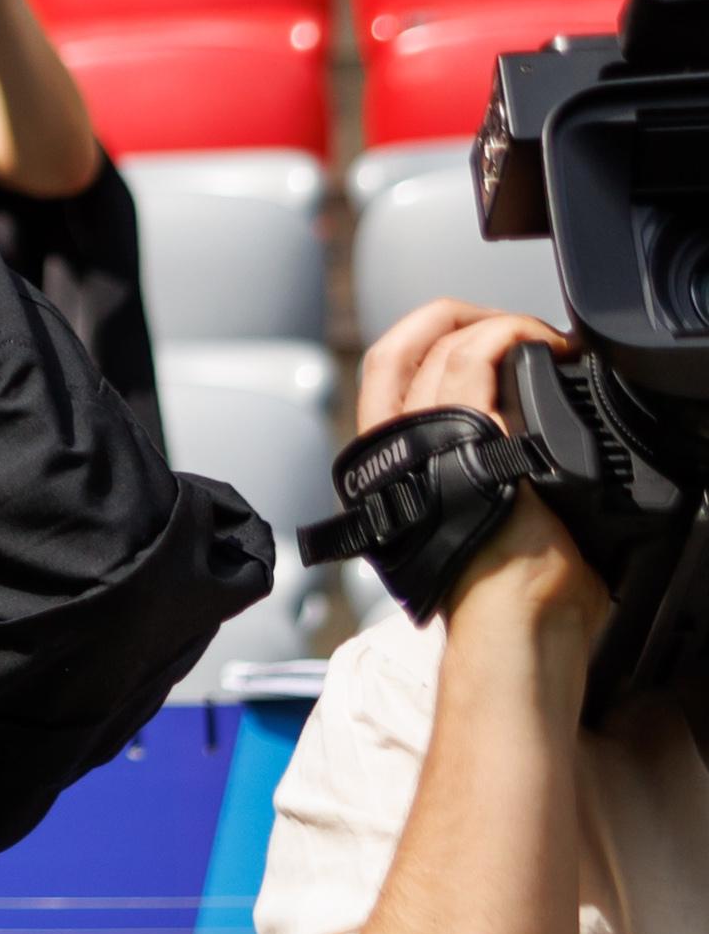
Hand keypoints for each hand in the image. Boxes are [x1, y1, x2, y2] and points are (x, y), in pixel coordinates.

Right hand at [358, 301, 604, 632]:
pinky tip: (545, 346)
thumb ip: (477, 472)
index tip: (488, 341)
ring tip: (544, 341)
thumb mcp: (478, 513)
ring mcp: (418, 437)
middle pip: (399, 346)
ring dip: (497, 323)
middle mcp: (388, 446)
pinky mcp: (460, 433)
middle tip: (508, 326)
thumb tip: (514, 443)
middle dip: (455, 318)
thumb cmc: (503, 584)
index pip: (391, 374)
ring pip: (435, 341)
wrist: (517, 615)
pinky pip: (473, 355)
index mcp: (387, 465)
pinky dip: (510, 333)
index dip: (433, 341)